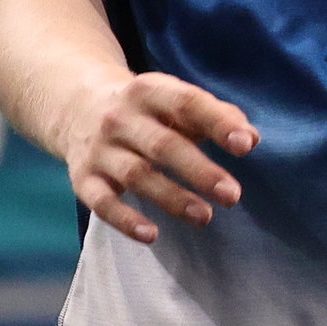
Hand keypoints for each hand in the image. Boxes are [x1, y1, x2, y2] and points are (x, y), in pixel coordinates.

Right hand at [54, 69, 257, 241]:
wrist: (76, 106)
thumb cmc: (147, 110)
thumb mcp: (175, 99)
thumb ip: (216, 116)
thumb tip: (250, 139)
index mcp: (149, 91)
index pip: (187, 103)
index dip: (217, 123)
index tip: (245, 146)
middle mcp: (120, 118)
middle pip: (162, 145)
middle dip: (199, 171)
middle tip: (232, 195)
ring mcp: (100, 149)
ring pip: (136, 175)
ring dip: (172, 198)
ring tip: (205, 217)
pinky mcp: (83, 178)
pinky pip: (101, 203)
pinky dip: (125, 220)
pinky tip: (152, 235)